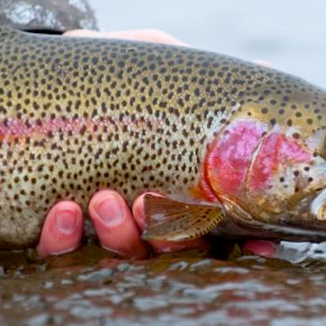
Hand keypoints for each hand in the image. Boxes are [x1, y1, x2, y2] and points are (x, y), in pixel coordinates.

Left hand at [36, 29, 278, 258]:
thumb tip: (268, 71)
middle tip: (148, 201)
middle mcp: (147, 217)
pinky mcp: (56, 227)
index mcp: (181, 191)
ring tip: (104, 200)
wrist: (61, 71)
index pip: (220, 231)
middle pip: (171, 251)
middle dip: (168, 235)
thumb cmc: (125, 76)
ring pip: (121, 256)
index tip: (257, 242)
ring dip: (120, 235)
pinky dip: (63, 241)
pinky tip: (64, 211)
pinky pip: (60, 252)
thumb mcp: (164, 69)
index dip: (244, 244)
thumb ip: (206, 79)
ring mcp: (103, 226)